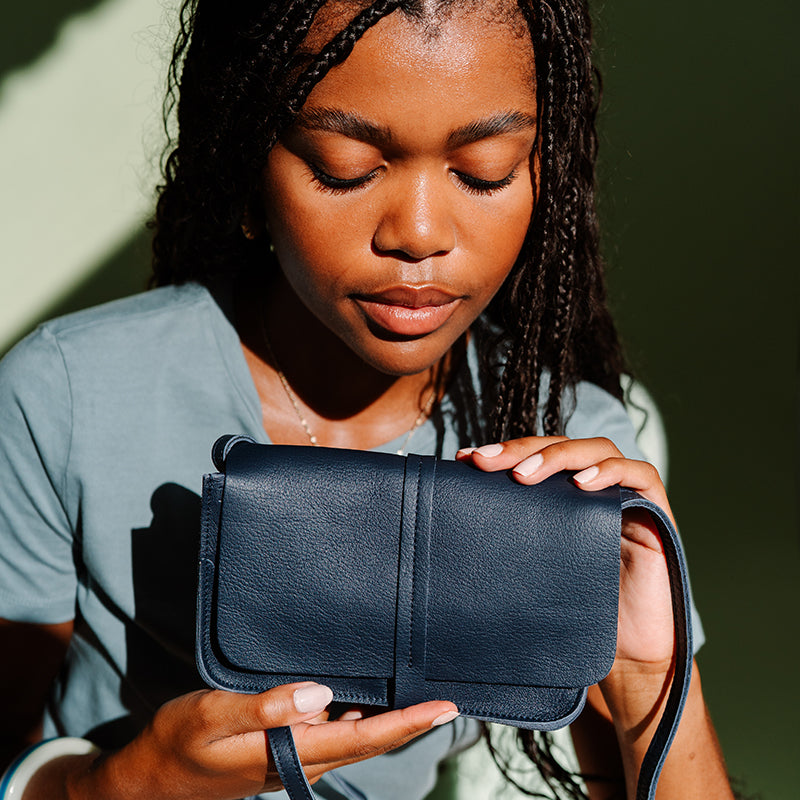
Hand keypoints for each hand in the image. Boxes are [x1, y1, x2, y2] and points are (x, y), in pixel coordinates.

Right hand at [59, 682, 457, 799]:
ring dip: (389, 722)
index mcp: (293, 752)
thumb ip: (266, 707)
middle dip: (411, 722)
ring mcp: (294, 759)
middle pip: (369, 741)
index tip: (444, 707)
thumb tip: (320, 695)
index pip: (364, 738)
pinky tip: (364, 701)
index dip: (408, 723)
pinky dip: (359, 720)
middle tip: (447, 698)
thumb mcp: (214, 715)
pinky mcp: (284, 752)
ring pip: (355, 739)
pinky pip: (334, 736)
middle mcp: (302, 759)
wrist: (152, 778)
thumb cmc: (179, 742)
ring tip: (417, 695)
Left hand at [456, 437, 674, 667]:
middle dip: (521, 449)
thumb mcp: (536, 565)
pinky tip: (582, 484)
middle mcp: (596, 487)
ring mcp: (627, 495)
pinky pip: (640, 476)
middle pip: (561, 446)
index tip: (466, 460)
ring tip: (523, 477)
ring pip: (597, 449)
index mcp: (566, 494)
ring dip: (558, 456)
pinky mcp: (657, 511)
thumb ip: (515, 535)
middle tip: (486, 463)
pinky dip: (610, 472)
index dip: (504, 451)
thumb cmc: (577, 608)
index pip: (536, 455)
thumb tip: (453, 517)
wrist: (626, 652)